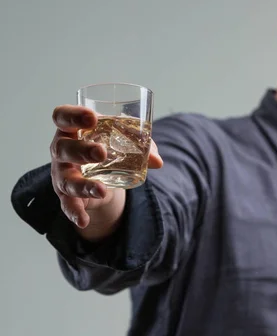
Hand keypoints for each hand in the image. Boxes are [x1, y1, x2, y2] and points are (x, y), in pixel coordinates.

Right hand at [50, 104, 162, 228]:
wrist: (102, 173)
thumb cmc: (110, 147)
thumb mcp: (125, 142)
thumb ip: (142, 146)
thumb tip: (157, 161)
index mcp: (72, 128)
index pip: (63, 116)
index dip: (74, 115)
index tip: (92, 117)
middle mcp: (61, 149)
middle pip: (62, 148)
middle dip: (81, 150)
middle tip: (101, 153)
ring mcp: (62, 173)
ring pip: (66, 179)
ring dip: (83, 186)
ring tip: (101, 190)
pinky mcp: (66, 194)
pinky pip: (67, 204)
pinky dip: (76, 213)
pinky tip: (84, 220)